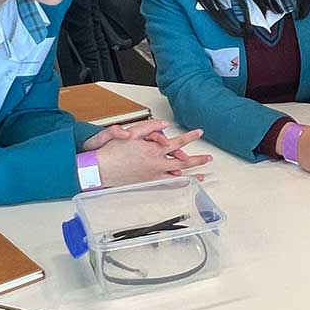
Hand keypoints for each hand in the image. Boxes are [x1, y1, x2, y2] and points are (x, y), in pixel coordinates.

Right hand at [83, 119, 210, 186]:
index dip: (190, 137)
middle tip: (209, 158)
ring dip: (191, 175)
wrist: (100, 169)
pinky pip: (166, 184)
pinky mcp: (147, 183)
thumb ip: (149, 128)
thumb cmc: (112, 151)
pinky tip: (183, 184)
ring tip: (202, 175)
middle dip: (197, 160)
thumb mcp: (130, 133)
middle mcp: (156, 164)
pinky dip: (177, 184)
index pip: (177, 142)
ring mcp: (152, 175)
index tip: (199, 132)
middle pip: (182, 162)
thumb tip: (164, 125)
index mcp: (153, 150)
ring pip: (177, 175)